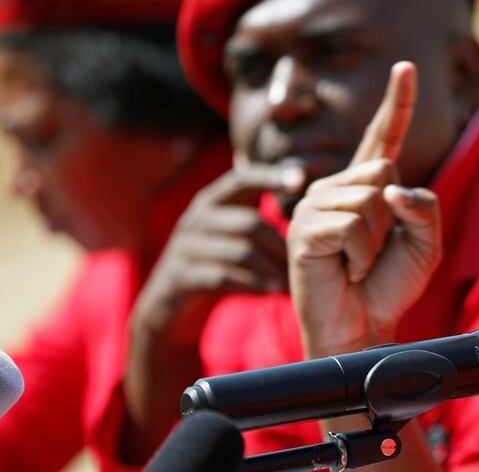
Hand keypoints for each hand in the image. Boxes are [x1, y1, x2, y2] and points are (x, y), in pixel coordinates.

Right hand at [131, 166, 295, 344]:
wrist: (169, 303)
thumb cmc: (216, 262)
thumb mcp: (229, 233)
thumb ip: (257, 217)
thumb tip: (309, 206)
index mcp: (211, 201)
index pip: (241, 179)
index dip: (270, 177)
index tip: (300, 181)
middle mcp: (196, 219)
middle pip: (250, 223)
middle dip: (281, 245)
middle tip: (304, 262)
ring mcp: (185, 248)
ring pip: (240, 252)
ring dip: (272, 268)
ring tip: (292, 282)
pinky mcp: (179, 277)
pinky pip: (222, 278)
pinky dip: (253, 285)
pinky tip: (273, 291)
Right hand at [287, 62, 441, 356]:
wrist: (362, 327)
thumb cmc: (388, 285)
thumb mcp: (425, 243)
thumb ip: (423, 206)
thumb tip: (392, 187)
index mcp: (366, 186)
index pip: (384, 136)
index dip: (397, 102)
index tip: (406, 67)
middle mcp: (336, 187)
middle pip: (384, 170)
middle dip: (394, 216)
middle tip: (375, 251)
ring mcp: (314, 205)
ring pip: (370, 199)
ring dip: (376, 241)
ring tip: (358, 263)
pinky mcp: (303, 229)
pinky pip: (350, 225)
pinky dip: (360, 254)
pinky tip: (346, 270)